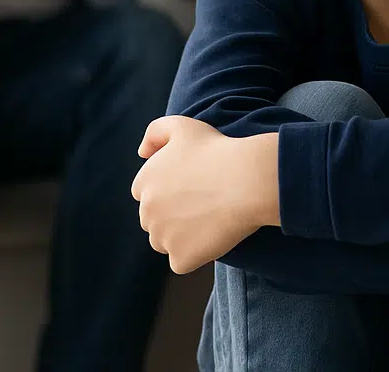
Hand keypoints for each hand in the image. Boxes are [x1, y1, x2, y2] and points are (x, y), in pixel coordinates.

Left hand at [131, 116, 279, 273]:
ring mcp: (163, 238)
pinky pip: (182, 262)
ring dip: (181, 237)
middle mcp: (147, 212)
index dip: (170, 191)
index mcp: (144, 182)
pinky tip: (213, 236)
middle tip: (204, 204)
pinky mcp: (181, 258)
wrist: (246, 179)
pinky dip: (195, 255)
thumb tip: (141, 153)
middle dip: (172, 216)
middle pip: (154, 221)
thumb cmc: (218, 150)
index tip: (192, 188)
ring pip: (165, 243)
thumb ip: (154, 132)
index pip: (147, 194)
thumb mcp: (182, 126)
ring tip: (209, 220)